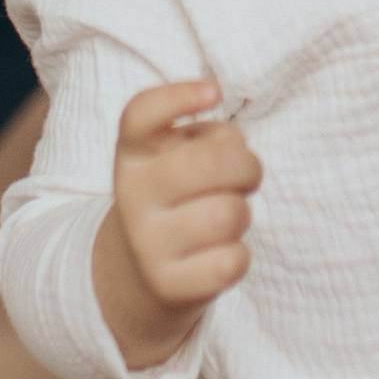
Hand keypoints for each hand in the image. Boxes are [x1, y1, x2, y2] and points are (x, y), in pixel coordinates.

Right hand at [94, 79, 259, 370]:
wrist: (140, 275)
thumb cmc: (177, 198)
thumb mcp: (177, 158)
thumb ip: (209, 141)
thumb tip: (236, 155)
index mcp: (133, 155)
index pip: (141, 114)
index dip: (178, 96)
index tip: (213, 93)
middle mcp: (131, 196)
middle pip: (207, 162)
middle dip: (246, 165)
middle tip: (247, 174)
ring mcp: (147, 243)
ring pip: (228, 214)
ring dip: (241, 213)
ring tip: (225, 217)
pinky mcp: (169, 285)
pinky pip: (233, 260)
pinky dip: (238, 255)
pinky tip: (218, 254)